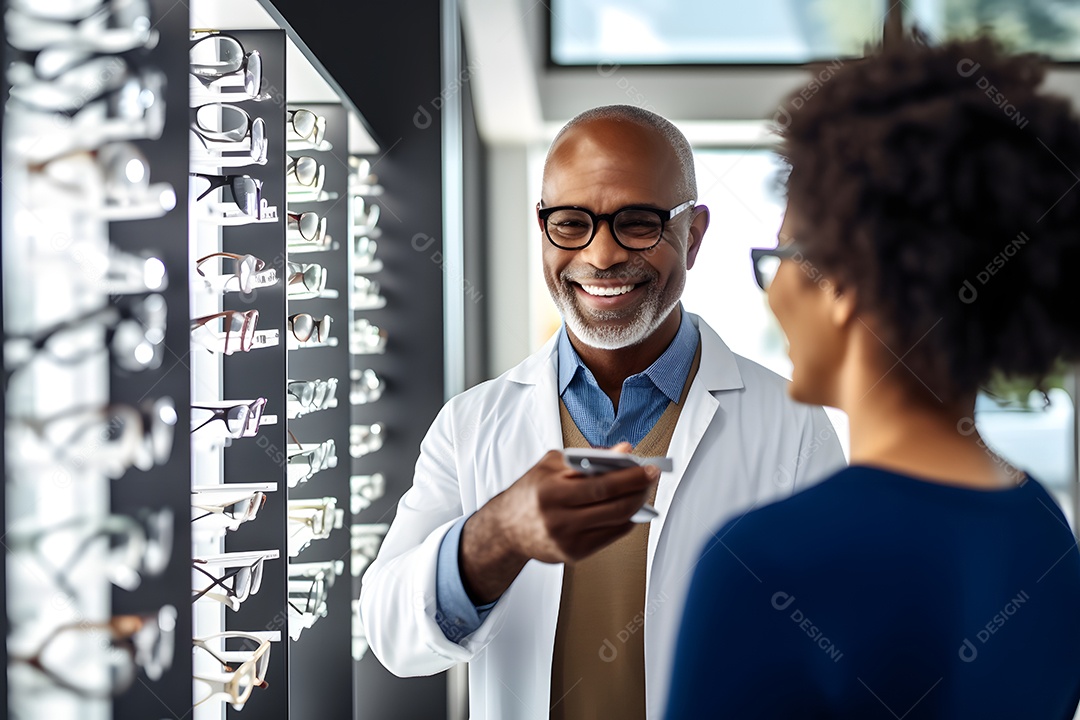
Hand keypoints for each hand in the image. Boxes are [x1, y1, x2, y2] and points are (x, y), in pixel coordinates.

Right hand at [459, 443, 657, 603]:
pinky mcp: (573, 554)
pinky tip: (629, 511)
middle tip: (651, 478)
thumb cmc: (531, 492)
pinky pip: (609, 537)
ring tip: (642, 491)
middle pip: (612, 506)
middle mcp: (558, 518)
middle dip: (638, 490)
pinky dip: (624, 522)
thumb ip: (588, 457)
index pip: (600, 485)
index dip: (630, 478)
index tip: (648, 468)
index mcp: (550, 491)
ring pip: (614, 523)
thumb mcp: (551, 466)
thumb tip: (623, 451)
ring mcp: (566, 540)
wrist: (506, 529)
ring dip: (635, 506)